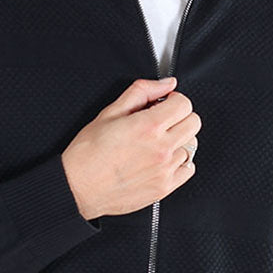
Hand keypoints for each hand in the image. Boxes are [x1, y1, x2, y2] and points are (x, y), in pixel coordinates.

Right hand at [61, 77, 200, 219]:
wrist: (78, 187)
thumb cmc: (88, 153)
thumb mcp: (110, 112)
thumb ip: (142, 92)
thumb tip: (165, 84)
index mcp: (148, 126)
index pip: (184, 104)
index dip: (174, 100)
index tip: (165, 104)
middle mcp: (161, 148)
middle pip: (194, 122)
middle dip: (180, 117)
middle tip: (163, 121)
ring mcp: (165, 170)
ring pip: (191, 145)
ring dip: (179, 140)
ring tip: (158, 143)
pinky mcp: (164, 188)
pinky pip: (189, 169)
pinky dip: (180, 162)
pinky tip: (162, 160)